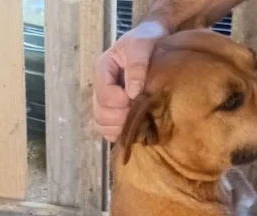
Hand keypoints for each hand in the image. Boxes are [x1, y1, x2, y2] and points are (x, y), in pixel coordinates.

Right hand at [93, 20, 166, 141]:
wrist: (156, 43)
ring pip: (102, 126)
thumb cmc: (148, 40)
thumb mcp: (143, 43)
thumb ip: (137, 64)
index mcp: (102, 69)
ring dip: (119, 128)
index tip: (138, 97)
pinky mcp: (114, 112)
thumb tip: (133, 92)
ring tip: (136, 121)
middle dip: (120, 118)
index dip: (120, 102)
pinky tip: (134, 128)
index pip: (104, 96)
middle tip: (139, 112)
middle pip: (100, 114)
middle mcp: (100, 87)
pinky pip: (109, 132)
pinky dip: (120, 134)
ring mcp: (105, 102)